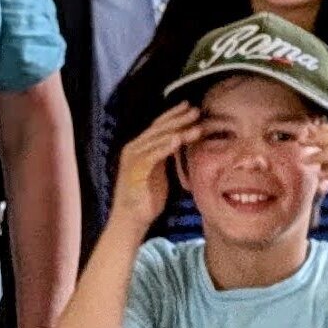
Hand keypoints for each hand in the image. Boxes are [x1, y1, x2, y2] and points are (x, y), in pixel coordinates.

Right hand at [105, 103, 198, 231]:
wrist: (130, 220)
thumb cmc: (145, 199)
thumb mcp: (159, 172)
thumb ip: (165, 156)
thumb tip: (181, 143)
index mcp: (139, 148)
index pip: (158, 126)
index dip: (174, 115)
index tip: (191, 107)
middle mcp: (134, 149)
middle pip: (159, 128)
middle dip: (179, 118)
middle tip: (197, 110)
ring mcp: (133, 158)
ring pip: (158, 139)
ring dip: (178, 130)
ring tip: (195, 124)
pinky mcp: (135, 170)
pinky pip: (153, 154)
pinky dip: (166, 146)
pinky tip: (178, 140)